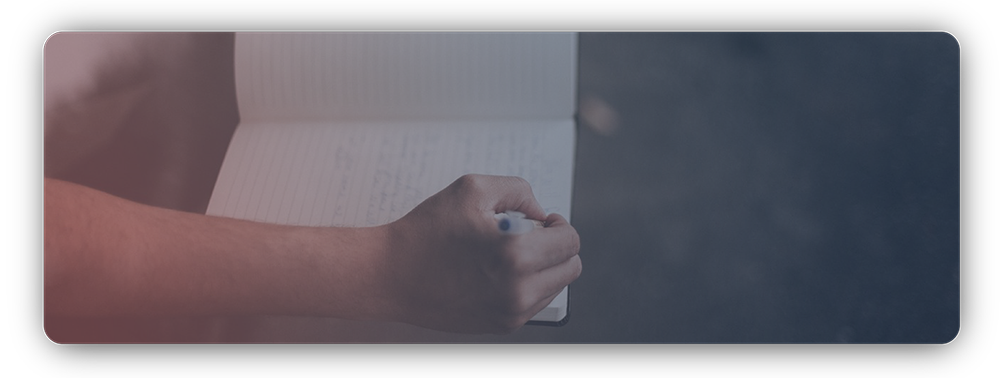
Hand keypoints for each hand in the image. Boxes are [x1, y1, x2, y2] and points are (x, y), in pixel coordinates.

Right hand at [380, 174, 581, 333]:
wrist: (389, 275)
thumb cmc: (426, 231)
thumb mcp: (472, 189)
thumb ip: (518, 191)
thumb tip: (539, 213)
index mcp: (515, 254)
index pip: (569, 242)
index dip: (559, 225)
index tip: (542, 222)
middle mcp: (517, 290)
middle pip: (570, 267)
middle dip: (556, 247)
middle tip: (531, 235)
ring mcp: (510, 313)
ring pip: (555, 287)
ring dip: (543, 267)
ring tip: (509, 254)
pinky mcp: (500, 325)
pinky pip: (533, 303)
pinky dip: (526, 285)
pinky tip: (499, 272)